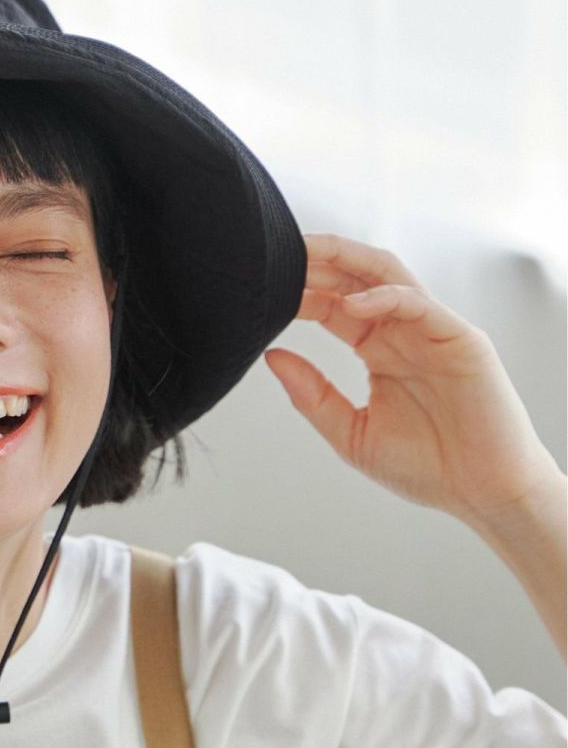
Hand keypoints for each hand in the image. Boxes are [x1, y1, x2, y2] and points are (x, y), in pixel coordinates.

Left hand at [262, 233, 561, 525]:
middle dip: (318, 262)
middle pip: (356, 278)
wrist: (482, 493)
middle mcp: (403, 333)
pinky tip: (351, 304)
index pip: (333, 305)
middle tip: (279, 254)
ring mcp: (431, 331)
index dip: (300, 292)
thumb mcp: (352, 433)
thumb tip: (271, 356)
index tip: (266, 288)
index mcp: (378, 350)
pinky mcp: (460, 339)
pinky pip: (419, 304)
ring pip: (388, 275)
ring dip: (347, 261)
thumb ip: (312, 395)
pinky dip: (384, 297)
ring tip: (310, 255)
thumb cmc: (427, 467)